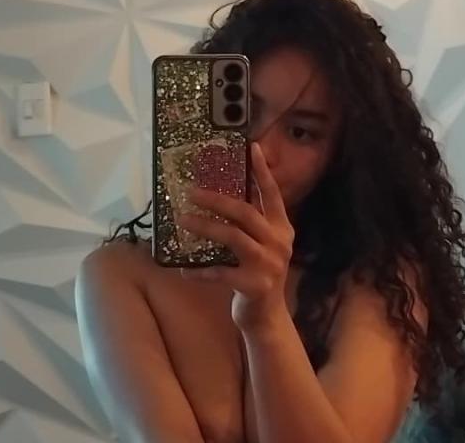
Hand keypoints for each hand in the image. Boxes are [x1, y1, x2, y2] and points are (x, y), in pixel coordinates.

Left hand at [177, 142, 294, 331]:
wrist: (266, 317)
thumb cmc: (257, 274)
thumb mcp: (260, 245)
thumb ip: (249, 224)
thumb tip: (218, 196)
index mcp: (281, 229)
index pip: (272, 194)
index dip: (262, 171)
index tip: (251, 147)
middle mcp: (279, 243)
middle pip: (246, 213)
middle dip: (217, 200)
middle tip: (192, 192)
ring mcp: (268, 265)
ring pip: (233, 237)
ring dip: (205, 227)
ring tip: (183, 220)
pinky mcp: (254, 285)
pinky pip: (221, 273)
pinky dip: (201, 271)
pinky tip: (185, 269)